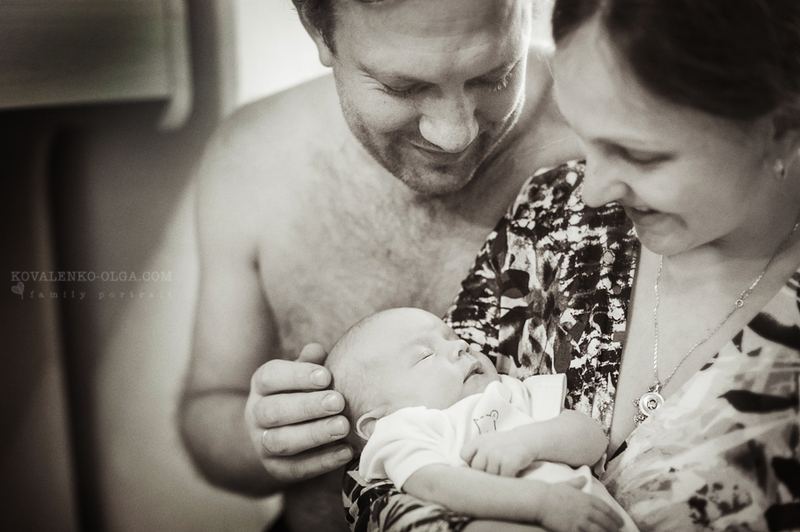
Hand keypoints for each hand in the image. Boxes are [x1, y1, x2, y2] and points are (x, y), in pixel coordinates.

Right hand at [244, 343, 353, 481]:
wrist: (279, 432)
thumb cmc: (301, 393)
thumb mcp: (302, 374)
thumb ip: (310, 362)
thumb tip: (316, 350)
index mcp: (262, 385)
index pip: (271, 377)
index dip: (297, 376)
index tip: (326, 376)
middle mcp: (256, 413)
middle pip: (274, 410)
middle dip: (308, 406)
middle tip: (338, 402)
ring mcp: (262, 443)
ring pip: (281, 441)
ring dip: (314, 434)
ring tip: (343, 427)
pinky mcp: (276, 469)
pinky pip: (296, 468)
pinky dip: (321, 461)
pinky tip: (346, 451)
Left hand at [461, 430, 533, 476]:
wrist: (527, 439)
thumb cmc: (504, 444)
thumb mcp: (487, 442)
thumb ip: (475, 452)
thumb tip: (461, 470)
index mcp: (479, 440)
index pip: (464, 455)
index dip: (469, 463)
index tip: (479, 465)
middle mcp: (486, 446)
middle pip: (476, 468)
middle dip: (484, 472)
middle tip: (494, 470)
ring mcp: (497, 454)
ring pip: (490, 476)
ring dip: (497, 477)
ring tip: (504, 470)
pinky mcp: (509, 462)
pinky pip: (503, 478)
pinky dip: (508, 478)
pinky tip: (512, 472)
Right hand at [538, 478, 624, 531]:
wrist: (540, 500)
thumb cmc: (552, 491)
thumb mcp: (566, 484)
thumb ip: (577, 482)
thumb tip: (584, 478)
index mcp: (586, 498)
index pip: (605, 508)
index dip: (614, 516)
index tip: (621, 521)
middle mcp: (585, 510)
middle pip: (604, 520)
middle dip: (613, 526)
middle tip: (620, 530)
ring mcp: (579, 520)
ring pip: (598, 529)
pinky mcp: (571, 529)